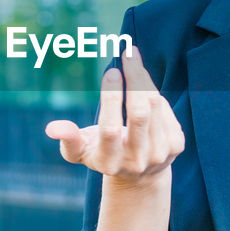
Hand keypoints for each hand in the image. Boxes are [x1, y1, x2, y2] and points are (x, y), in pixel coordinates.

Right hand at [44, 45, 184, 191]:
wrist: (140, 176)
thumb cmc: (103, 154)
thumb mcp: (81, 151)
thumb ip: (68, 139)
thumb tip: (53, 129)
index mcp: (109, 162)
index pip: (110, 128)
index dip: (111, 98)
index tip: (111, 71)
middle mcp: (137, 160)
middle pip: (139, 113)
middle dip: (134, 79)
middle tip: (128, 54)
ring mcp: (160, 154)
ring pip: (155, 106)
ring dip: (143, 78)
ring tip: (133, 61)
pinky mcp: (176, 145)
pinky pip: (165, 108)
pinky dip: (153, 92)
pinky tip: (143, 87)